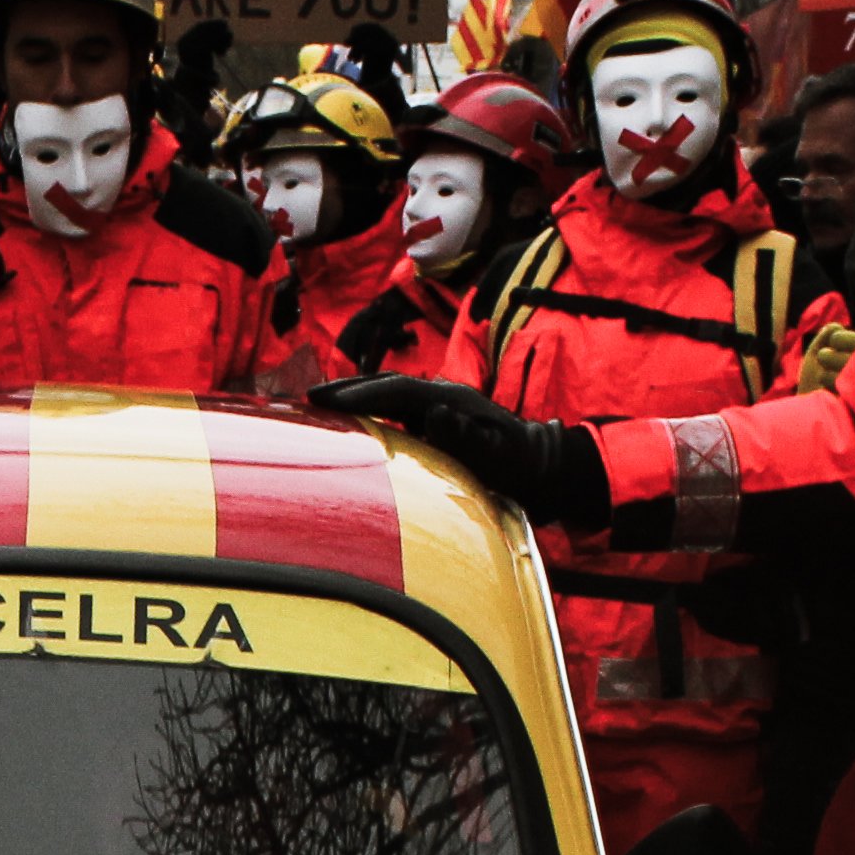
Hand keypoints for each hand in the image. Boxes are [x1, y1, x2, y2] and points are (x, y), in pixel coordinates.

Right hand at [310, 378, 609, 529]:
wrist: (546, 468)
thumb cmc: (522, 468)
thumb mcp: (501, 456)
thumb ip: (469, 437)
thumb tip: (437, 413)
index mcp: (452, 399)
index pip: (396, 392)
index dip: (359, 396)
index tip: (322, 402)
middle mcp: (444, 397)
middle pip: (387, 387)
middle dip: (348, 391)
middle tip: (308, 398)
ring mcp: (442, 407)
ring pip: (390, 397)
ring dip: (356, 399)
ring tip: (321, 407)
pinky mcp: (440, 422)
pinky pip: (397, 411)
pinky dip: (371, 412)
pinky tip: (354, 424)